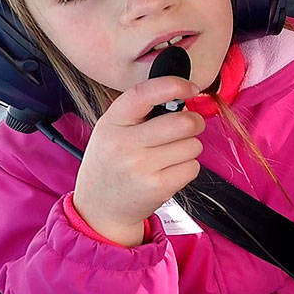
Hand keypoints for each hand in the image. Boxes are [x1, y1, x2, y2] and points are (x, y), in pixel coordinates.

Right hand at [72, 75, 204, 245]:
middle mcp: (124, 144)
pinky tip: (168, 171)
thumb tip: (182, 97)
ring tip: (169, 154)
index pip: (145, 94)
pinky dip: (187, 167)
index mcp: (112, 122)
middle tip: (188, 126)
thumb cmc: (112, 161)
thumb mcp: (113, 128)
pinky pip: (192, 167)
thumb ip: (142, 110)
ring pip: (193, 145)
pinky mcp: (157, 187)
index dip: (175, 86)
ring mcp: (141, 168)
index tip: (191, 88)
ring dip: (189, 147)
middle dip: (194, 122)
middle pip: (183, 122)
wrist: (98, 207)